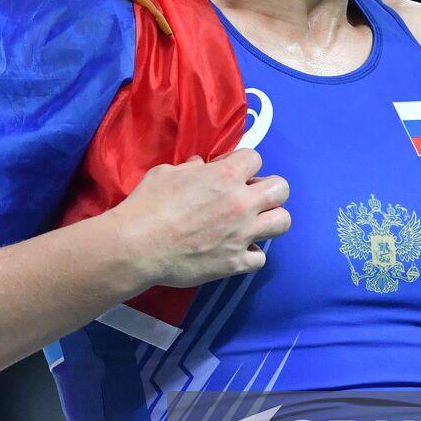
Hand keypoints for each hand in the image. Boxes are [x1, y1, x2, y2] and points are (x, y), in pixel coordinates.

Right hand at [108, 148, 289, 291]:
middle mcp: (241, 203)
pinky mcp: (235, 262)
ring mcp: (242, 235)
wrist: (137, 246)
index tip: (231, 173)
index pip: (255, 158)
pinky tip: (236, 250)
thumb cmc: (148, 205)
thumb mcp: (166, 173)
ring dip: (270, 220)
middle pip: (281, 188)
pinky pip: (261, 257)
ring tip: (252, 223)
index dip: (243, 164)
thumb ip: (191, 169)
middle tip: (250, 196)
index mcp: (225, 176)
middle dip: (269, 189)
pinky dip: (250, 253)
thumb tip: (201, 167)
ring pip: (283, 222)